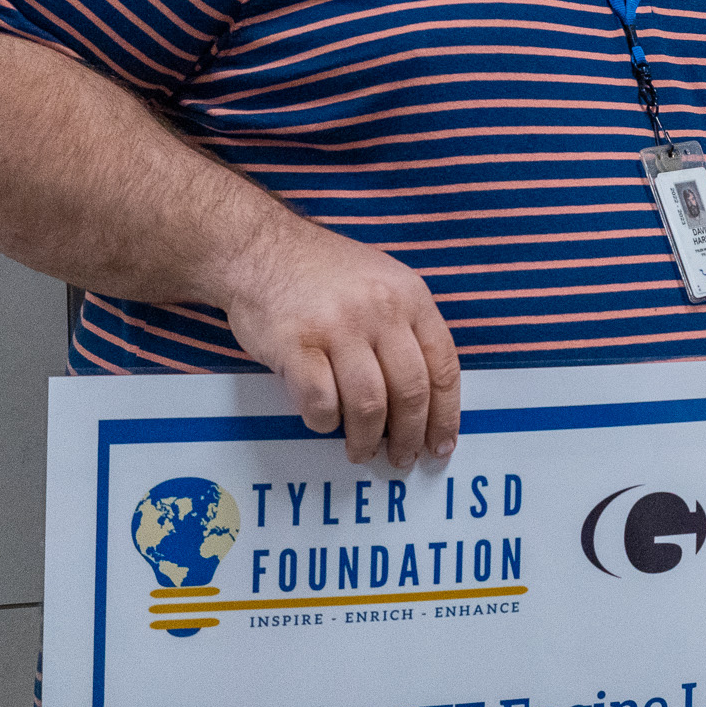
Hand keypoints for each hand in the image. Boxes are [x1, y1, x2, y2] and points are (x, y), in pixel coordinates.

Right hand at [220, 222, 460, 467]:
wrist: (258, 248)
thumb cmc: (322, 273)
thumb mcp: (382, 282)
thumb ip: (406, 328)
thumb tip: (425, 399)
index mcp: (410, 296)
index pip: (443, 366)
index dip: (446, 413)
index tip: (442, 444)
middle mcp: (380, 310)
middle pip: (411, 391)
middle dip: (410, 435)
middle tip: (402, 458)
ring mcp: (337, 326)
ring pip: (369, 404)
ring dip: (367, 439)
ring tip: (361, 452)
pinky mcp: (295, 344)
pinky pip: (321, 402)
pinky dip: (325, 422)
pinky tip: (324, 421)